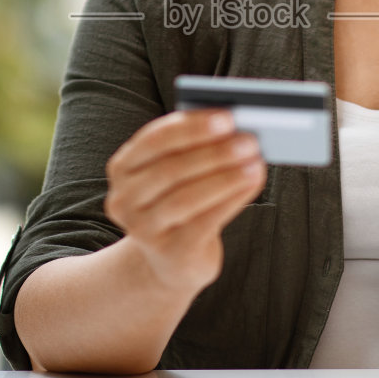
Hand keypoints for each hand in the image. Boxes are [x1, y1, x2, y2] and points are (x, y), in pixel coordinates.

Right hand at [103, 109, 266, 297]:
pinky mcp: (169, 252)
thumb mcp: (177, 174)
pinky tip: (252, 183)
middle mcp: (124, 199)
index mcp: (123, 167)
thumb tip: (234, 128)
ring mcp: (143, 229)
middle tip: (249, 140)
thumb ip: (193, 149)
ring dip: (226, 177)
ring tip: (255, 162)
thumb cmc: (179, 203)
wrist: (173, 259)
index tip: (227, 117)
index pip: (154, 140)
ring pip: (186, 198)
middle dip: (214, 152)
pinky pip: (203, 222)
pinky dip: (232, 199)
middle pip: (170, 169)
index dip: (192, 127)